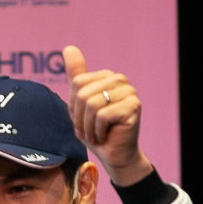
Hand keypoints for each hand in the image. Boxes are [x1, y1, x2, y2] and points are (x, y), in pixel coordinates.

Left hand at [62, 45, 153, 186]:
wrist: (115, 155)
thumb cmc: (97, 131)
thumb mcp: (80, 104)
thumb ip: (77, 76)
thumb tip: (69, 48)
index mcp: (107, 76)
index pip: (77, 83)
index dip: (73, 107)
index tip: (81, 121)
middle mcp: (120, 79)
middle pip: (83, 94)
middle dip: (79, 118)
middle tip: (87, 131)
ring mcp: (129, 92)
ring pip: (92, 105)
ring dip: (88, 126)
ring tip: (95, 134)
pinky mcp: (133, 106)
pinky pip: (102, 116)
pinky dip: (98, 131)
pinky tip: (105, 136)